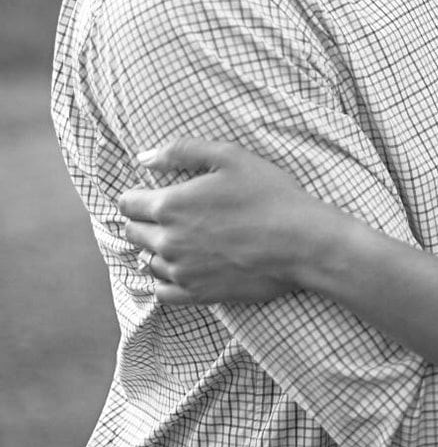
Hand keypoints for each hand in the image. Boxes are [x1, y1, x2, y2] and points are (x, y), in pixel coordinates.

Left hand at [119, 140, 316, 305]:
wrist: (301, 243)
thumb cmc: (269, 195)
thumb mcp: (230, 156)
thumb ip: (181, 151)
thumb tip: (144, 158)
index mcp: (170, 205)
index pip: (127, 203)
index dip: (135, 195)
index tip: (148, 194)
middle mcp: (167, 241)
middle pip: (132, 232)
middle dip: (143, 221)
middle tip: (168, 214)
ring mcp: (181, 272)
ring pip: (147, 261)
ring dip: (156, 249)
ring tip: (181, 239)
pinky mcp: (197, 295)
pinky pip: (162, 292)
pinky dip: (166, 279)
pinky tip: (183, 267)